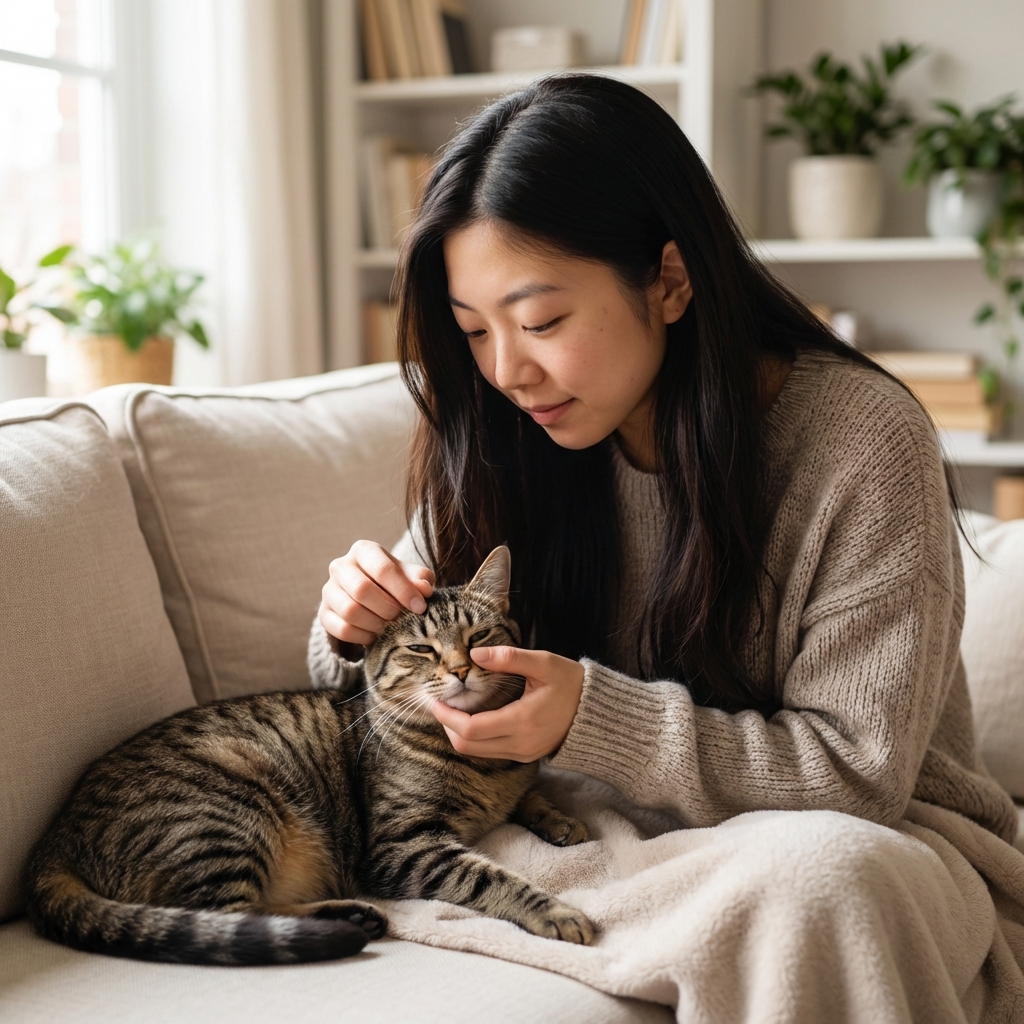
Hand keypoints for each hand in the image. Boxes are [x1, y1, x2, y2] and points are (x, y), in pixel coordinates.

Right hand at [319, 539, 434, 644]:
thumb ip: (420, 579)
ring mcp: (329, 590)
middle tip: (402, 617)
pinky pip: (341, 629)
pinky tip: (375, 635)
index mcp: (363, 550)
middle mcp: (341, 566)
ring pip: (349, 611)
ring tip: (389, 626)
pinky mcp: (324, 612)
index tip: (419, 607)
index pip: (382, 569)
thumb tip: (423, 590)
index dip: (403, 590)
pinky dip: (362, 636)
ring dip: (375, 623)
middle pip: (362, 589)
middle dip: (387, 608)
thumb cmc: (396, 582)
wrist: (374, 596)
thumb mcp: (412, 576)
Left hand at [431, 646, 584, 761]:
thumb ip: (508, 658)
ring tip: (454, 709)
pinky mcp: (525, 756)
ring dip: (459, 733)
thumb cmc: (572, 683)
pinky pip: (489, 752)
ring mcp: (523, 753)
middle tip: (440, 703)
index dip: (448, 717)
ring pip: (476, 752)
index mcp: (523, 721)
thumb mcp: (543, 663)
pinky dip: (475, 738)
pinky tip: (473, 718)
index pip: (471, 730)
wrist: (598, 712)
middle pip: (468, 746)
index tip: (436, 700)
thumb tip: (475, 653)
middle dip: (448, 726)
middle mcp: (520, 744)